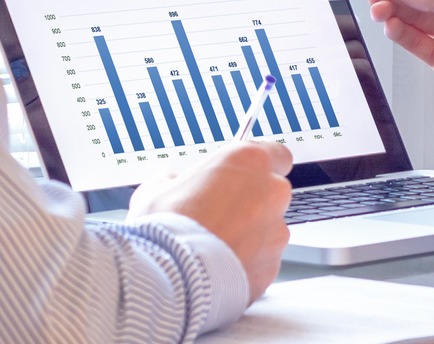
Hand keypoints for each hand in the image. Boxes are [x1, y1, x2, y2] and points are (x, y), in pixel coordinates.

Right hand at [128, 140, 292, 301]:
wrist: (168, 278)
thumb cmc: (165, 231)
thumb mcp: (156, 189)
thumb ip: (173, 180)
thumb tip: (170, 184)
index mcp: (249, 162)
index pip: (277, 154)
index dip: (258, 169)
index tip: (243, 177)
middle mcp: (271, 193)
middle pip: (271, 194)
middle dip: (250, 204)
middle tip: (218, 217)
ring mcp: (276, 232)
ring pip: (268, 230)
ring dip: (249, 237)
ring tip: (213, 249)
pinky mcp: (272, 267)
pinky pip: (263, 262)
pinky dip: (246, 265)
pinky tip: (218, 269)